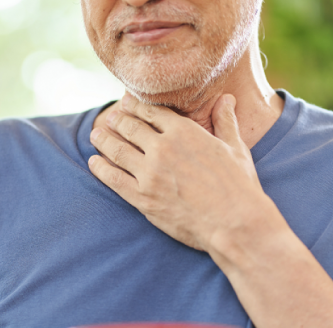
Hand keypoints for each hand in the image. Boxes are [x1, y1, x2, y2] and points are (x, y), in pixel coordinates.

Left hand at [89, 93, 273, 253]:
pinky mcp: (142, 198)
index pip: (151, 112)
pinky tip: (94, 162)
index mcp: (184, 132)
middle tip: (110, 118)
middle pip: (130, 127)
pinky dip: (100, 168)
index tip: (127, 103)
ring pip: (117, 150)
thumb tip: (227, 98)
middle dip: (118, 120)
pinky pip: (113, 179)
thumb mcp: (235, 148)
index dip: (136, 106)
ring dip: (103, 139)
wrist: (235, 224)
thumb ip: (225, 121)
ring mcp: (149, 174)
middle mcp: (162, 148)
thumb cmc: (239, 186)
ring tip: (96, 134)